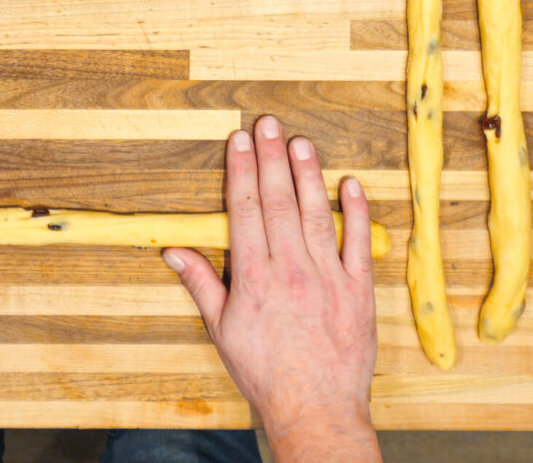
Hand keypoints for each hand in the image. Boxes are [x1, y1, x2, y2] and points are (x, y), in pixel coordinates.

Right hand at [163, 115, 380, 462]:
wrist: (316, 409)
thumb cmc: (266, 373)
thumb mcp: (223, 331)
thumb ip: (201, 284)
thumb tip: (173, 251)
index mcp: (253, 279)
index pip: (245, 210)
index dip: (242, 171)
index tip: (239, 141)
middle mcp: (290, 271)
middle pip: (278, 202)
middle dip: (271, 158)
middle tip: (267, 123)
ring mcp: (327, 278)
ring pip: (314, 214)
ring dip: (307, 174)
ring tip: (300, 141)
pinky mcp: (358, 290)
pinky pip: (359, 242)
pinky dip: (355, 212)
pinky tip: (348, 184)